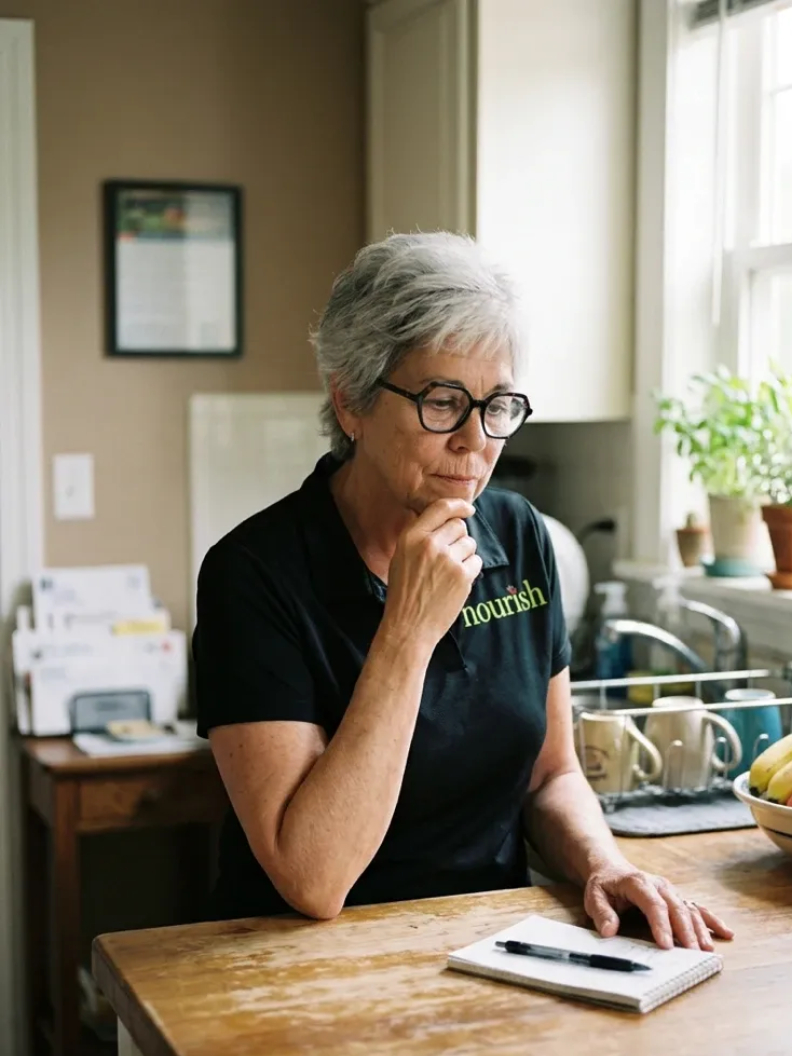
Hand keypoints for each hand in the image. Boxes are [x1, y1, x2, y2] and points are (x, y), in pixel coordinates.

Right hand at [385, 498, 481, 646]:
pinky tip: (455, 582)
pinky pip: (476, 561)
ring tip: (449, 572)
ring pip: (470, 543)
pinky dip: (470, 570)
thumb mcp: (401, 556)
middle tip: (449, 555)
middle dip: (458, 537)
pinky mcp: (462, 576)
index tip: (468, 508)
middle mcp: (430, 544)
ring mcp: (448, 560)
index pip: (441, 507)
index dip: (458, 505)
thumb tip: (446, 518)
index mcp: (411, 537)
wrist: (408, 626)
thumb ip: (420, 535)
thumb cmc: (404, 592)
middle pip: (459, 525)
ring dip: (465, 555)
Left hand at [583, 858, 734, 949]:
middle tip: (693, 953)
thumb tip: (609, 931)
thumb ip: (601, 913)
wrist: (611, 868)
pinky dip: (711, 920)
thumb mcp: (594, 895)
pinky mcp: (677, 898)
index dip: (661, 925)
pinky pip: (697, 908)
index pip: (653, 904)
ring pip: (689, 909)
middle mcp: (659, 885)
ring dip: (701, 929)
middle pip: (676, 908)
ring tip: (708, 949)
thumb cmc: (604, 885)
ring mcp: (670, 892)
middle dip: (686, 931)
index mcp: (638, 883)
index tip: (667, 945)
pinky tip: (725, 933)